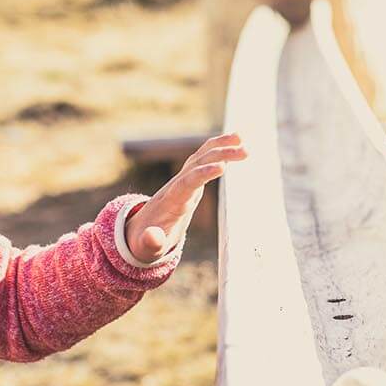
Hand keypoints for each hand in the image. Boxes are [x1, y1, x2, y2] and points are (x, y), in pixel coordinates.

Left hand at [124, 133, 246, 261]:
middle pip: (198, 164)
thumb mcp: (146, 247)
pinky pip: (204, 159)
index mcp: (170, 201)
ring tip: (242, 138)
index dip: (203, 174)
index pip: (187, 183)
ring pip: (201, 156)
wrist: (139, 231)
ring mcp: (183, 180)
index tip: (222, 167)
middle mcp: (176, 185)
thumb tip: (151, 238)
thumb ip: (150, 243)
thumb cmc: (145, 242)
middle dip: (220, 155)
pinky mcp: (190, 179)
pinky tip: (236, 142)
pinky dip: (218, 149)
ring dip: (220, 146)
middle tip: (246, 151)